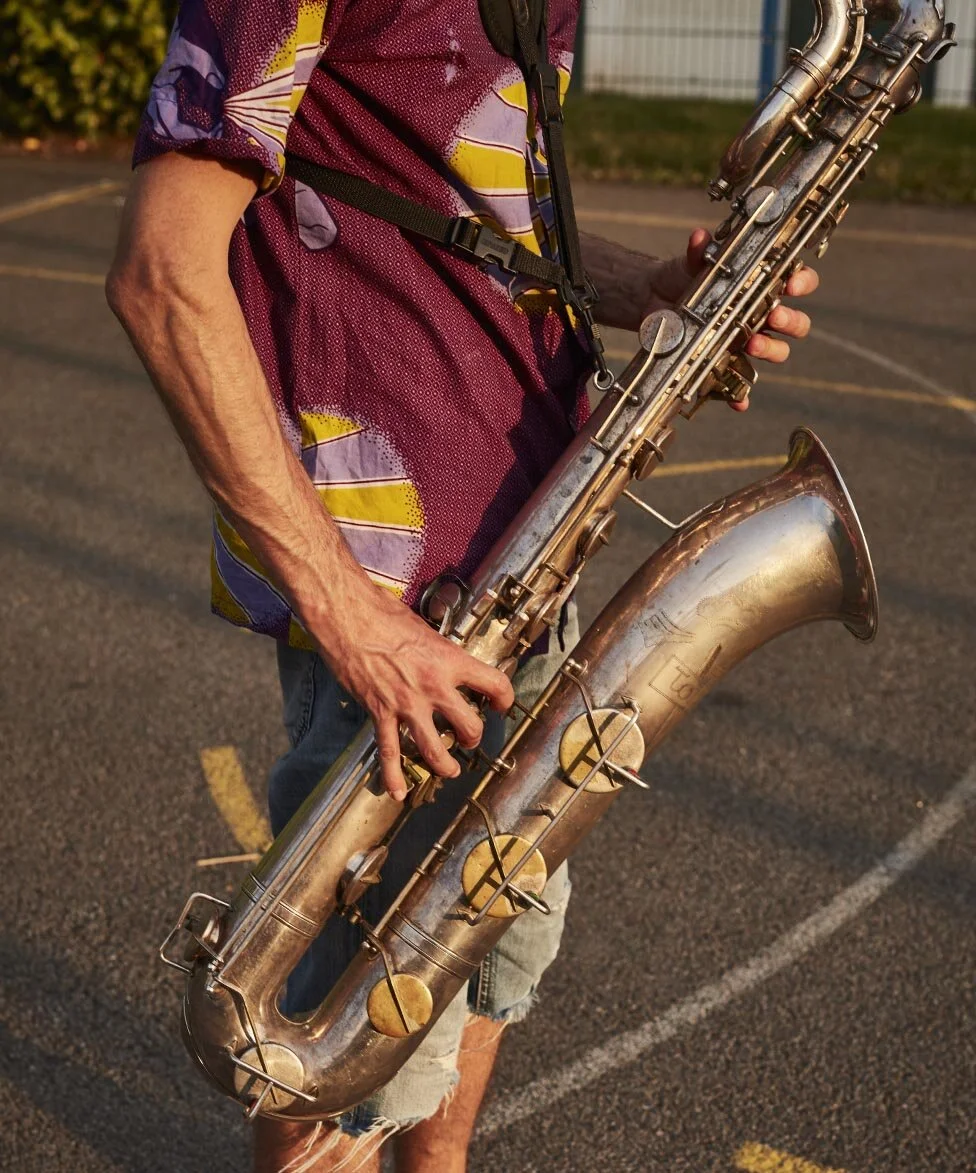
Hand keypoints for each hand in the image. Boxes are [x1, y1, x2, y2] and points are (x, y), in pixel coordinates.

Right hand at [316, 585, 514, 801]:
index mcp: (449, 661)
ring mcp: (407, 704)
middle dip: (473, 737)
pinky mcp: (380, 713)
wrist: (348, 618)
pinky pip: (389, 753)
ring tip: (449, 770)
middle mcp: (434, 686)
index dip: (505, 698)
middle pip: (470, 726)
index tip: (501, 705)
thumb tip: (447, 659)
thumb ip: (440, 652)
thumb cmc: (384, 615)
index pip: (494, 684)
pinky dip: (393, 776)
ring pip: (435, 750)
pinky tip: (398, 791)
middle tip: (469, 738)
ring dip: (445, 765)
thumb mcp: (425, 630)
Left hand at [643, 228, 819, 411]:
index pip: (798, 283)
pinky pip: (740, 385)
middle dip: (791, 321)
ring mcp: (746, 341)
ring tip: (751, 344)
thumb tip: (700, 239)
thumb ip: (700, 252)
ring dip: (770, 350)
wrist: (652, 300)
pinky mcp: (725, 363)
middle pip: (796, 323)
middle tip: (774, 317)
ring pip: (777, 351)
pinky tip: (737, 401)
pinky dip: (740, 396)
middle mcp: (762, 315)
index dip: (803, 283)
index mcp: (763, 285)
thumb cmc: (682, 276)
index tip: (793, 283)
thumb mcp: (690, 262)